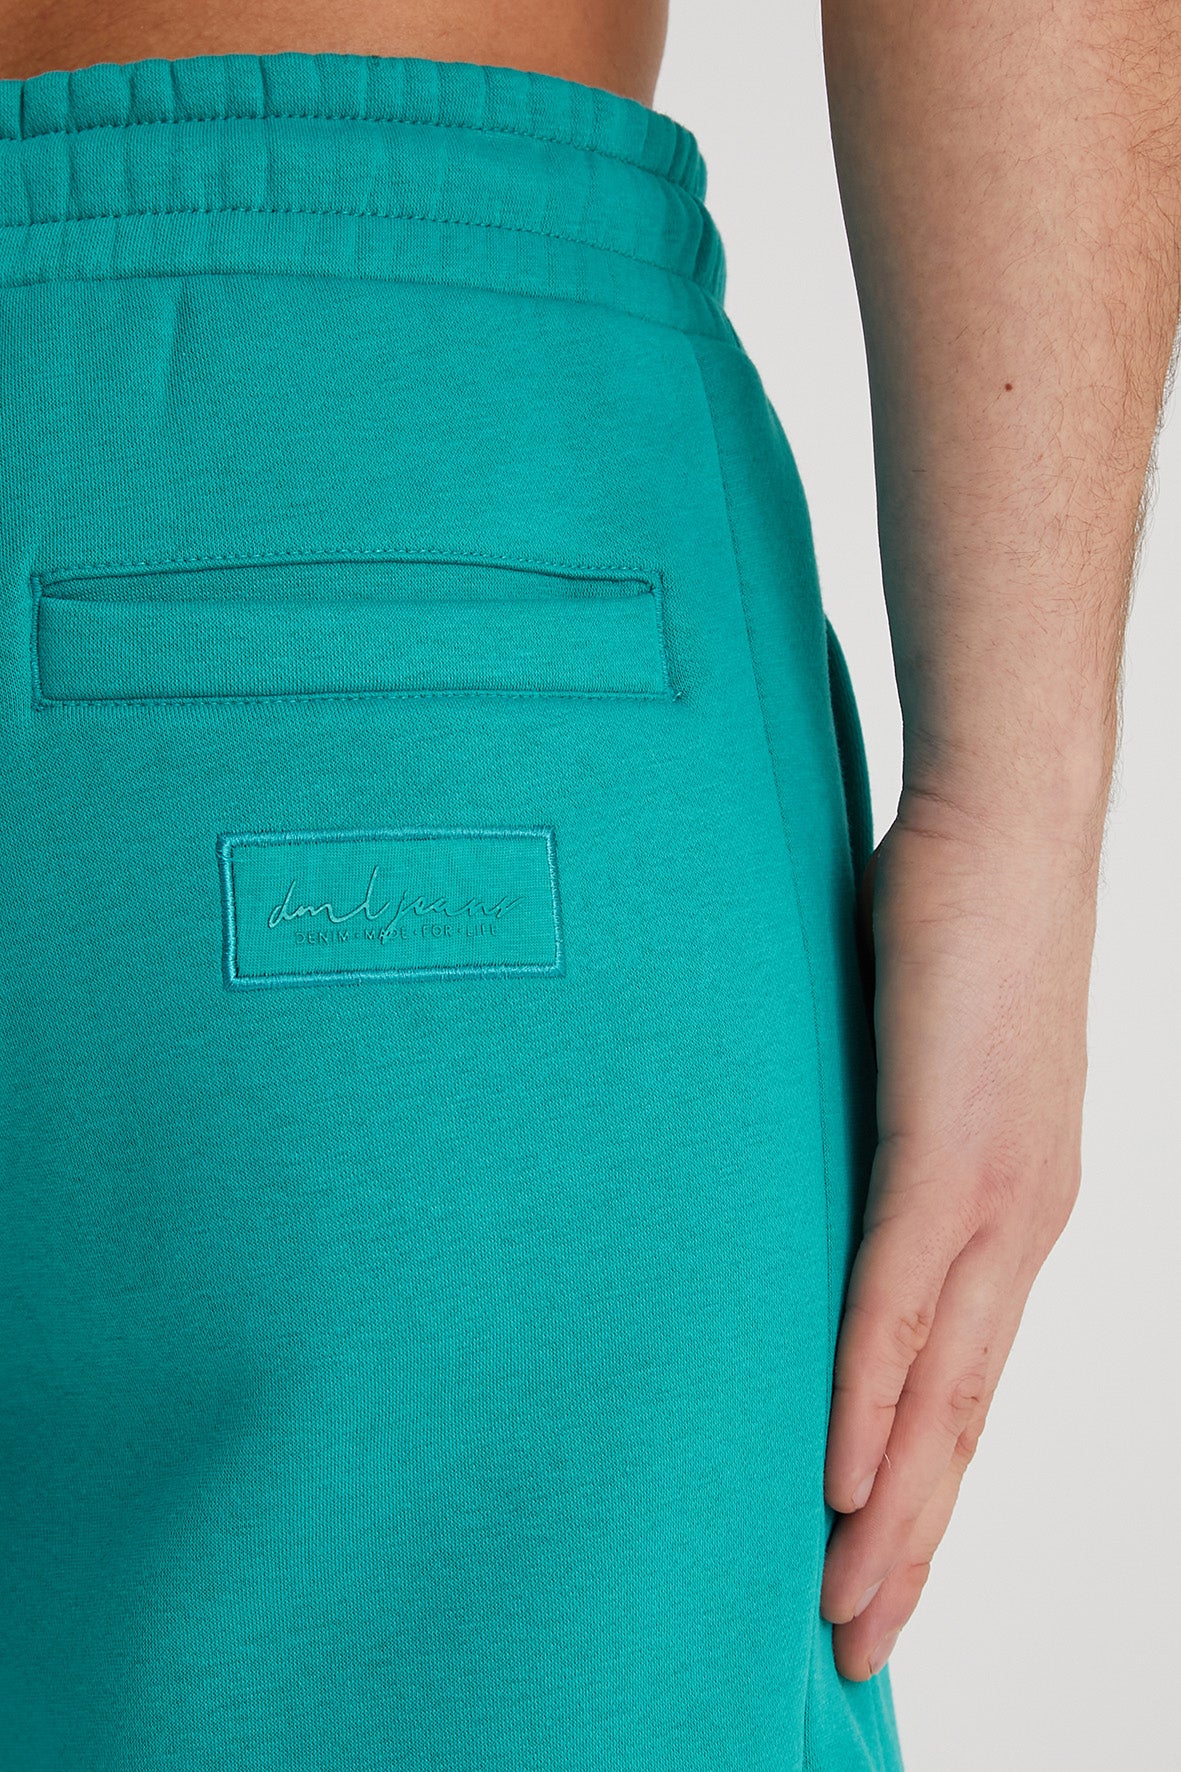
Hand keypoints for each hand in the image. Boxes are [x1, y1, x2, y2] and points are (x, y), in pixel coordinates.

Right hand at [820, 786, 1101, 1678]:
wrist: (1004, 832)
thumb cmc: (956, 938)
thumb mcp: (916, 1073)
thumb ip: (880, 1153)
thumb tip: (808, 1198)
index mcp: (1015, 1216)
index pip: (967, 1388)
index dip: (926, 1497)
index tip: (879, 1575)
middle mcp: (1023, 1228)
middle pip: (961, 1423)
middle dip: (911, 1547)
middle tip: (856, 1645)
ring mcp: (993, 1196)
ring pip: (940, 1390)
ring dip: (890, 1510)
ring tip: (847, 1606)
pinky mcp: (948, 1150)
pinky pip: (901, 1300)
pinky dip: (869, 1397)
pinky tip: (840, 1479)